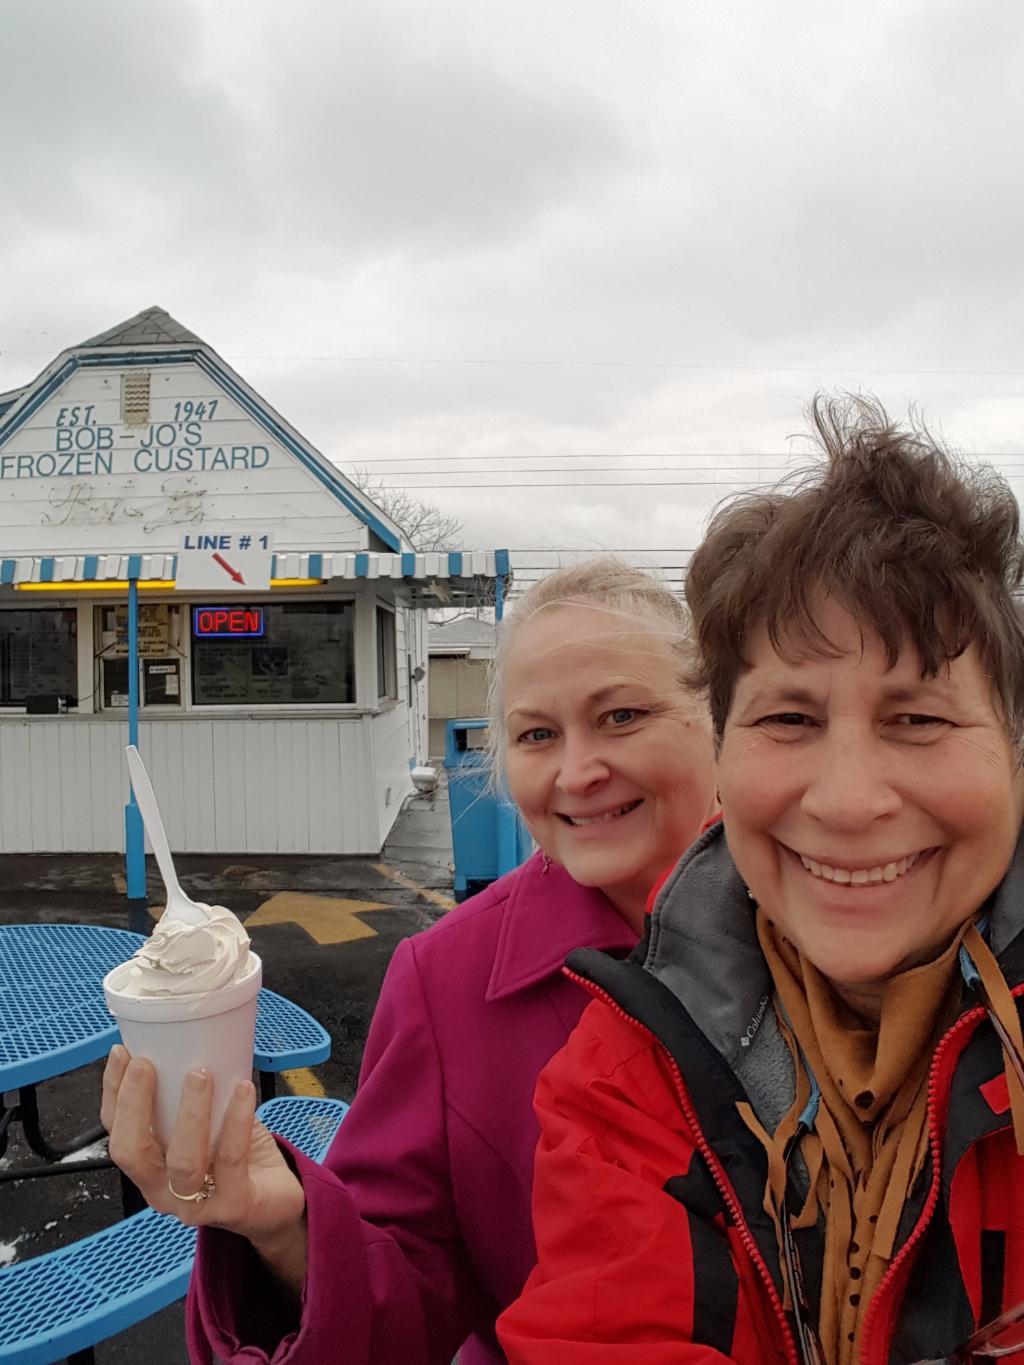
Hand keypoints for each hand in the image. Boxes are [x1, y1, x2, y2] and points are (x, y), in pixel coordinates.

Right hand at [102, 1045, 306, 1253]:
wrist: (276, 1201)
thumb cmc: (237, 1157)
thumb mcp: (206, 1124)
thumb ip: (190, 1096)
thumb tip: (186, 1039)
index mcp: (150, 1168)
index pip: (117, 1133)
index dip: (113, 1093)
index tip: (122, 1053)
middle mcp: (163, 1190)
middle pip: (133, 1153)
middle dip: (134, 1104)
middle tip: (147, 1064)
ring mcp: (196, 1204)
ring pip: (183, 1161)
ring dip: (190, 1112)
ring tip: (200, 1073)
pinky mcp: (233, 1205)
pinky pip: (231, 1160)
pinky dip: (236, 1121)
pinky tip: (242, 1090)